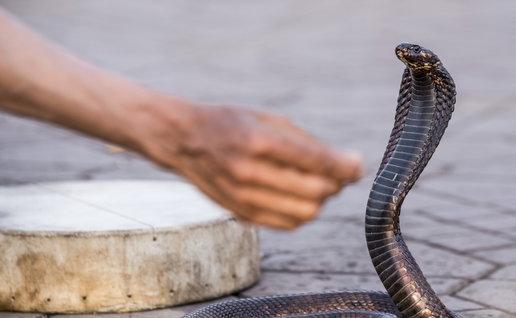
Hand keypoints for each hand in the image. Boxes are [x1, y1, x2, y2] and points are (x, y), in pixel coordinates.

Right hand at [139, 102, 363, 229]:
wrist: (183, 140)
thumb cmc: (230, 123)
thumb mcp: (268, 118)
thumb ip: (308, 142)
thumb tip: (348, 164)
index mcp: (260, 141)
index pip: (319, 162)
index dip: (347, 166)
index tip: (357, 165)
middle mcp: (251, 172)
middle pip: (316, 193)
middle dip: (335, 184)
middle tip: (335, 173)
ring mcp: (243, 197)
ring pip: (304, 214)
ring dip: (319, 200)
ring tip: (313, 183)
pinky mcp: (240, 213)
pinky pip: (286, 223)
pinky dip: (300, 212)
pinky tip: (295, 194)